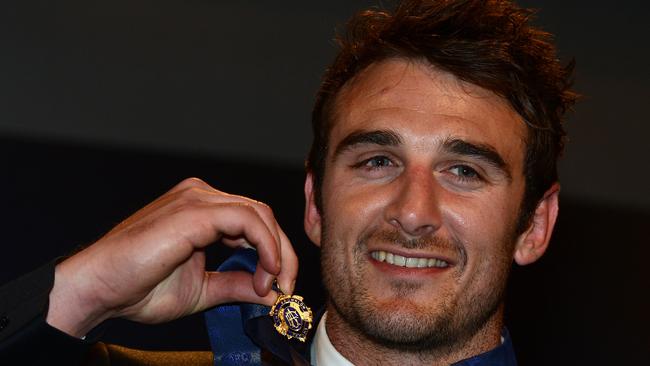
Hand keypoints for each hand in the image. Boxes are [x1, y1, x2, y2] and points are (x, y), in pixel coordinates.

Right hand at [46, 178, 297, 336]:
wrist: (100, 287)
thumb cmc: (138, 286)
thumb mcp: (202, 290)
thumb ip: (236, 284)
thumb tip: (271, 293)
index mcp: (203, 210)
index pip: (254, 221)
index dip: (275, 253)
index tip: (279, 286)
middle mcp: (202, 197)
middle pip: (262, 215)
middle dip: (283, 253)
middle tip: (286, 287)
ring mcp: (197, 199)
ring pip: (260, 214)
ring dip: (277, 252)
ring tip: (272, 285)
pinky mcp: (194, 211)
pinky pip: (247, 220)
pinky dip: (265, 247)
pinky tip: (265, 272)